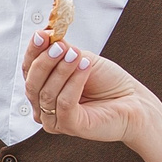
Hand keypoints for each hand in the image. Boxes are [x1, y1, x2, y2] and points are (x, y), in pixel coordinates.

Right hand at [23, 30, 156, 143]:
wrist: (133, 100)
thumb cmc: (108, 82)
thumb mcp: (81, 59)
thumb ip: (62, 49)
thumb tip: (46, 34)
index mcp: (43, 89)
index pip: (28, 70)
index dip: (33, 51)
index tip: (42, 34)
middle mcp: (44, 107)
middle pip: (32, 83)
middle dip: (45, 61)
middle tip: (61, 46)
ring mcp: (55, 120)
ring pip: (47, 93)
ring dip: (62, 70)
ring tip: (78, 56)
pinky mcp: (70, 127)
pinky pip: (64, 103)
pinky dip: (74, 83)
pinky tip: (85, 68)